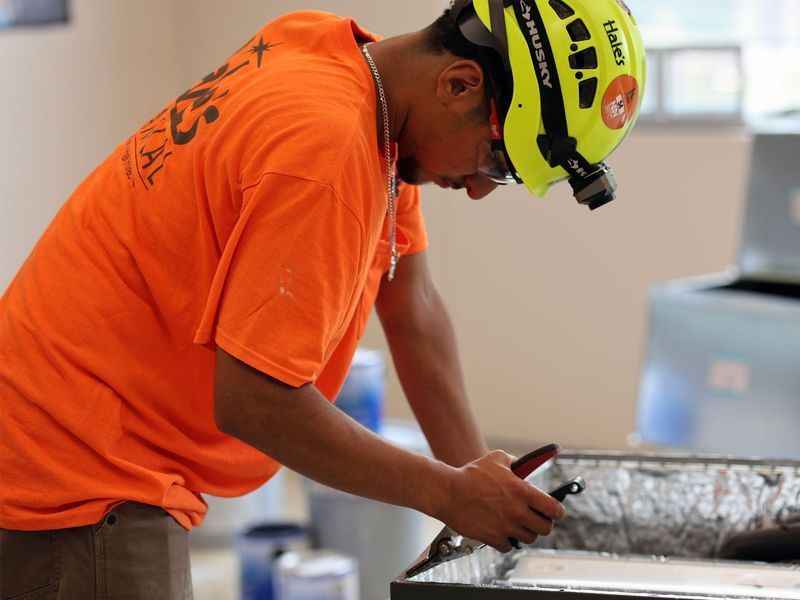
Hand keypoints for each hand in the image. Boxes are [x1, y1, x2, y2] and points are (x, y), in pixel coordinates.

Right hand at [434, 450, 565, 551]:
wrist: (448, 492)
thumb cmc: (470, 475)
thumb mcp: (497, 459)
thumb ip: (516, 463)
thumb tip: (526, 468)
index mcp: (522, 491)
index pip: (554, 509)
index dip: (558, 511)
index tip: (555, 511)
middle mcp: (517, 511)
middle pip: (545, 528)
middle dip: (543, 522)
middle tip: (537, 517)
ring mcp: (505, 527)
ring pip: (529, 538)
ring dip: (526, 531)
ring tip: (518, 523)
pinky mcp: (493, 538)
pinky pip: (509, 546)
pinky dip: (508, 540)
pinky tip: (503, 530)